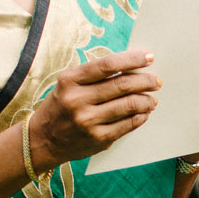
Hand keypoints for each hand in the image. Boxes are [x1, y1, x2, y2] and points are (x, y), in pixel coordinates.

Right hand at [27, 51, 160, 166]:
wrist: (42, 140)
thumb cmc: (61, 106)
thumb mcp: (69, 84)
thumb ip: (96, 76)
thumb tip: (133, 67)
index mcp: (70, 80)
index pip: (108, 65)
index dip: (132, 59)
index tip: (149, 57)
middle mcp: (77, 100)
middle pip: (122, 85)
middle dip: (146, 81)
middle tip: (156, 80)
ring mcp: (88, 121)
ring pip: (129, 105)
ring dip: (147, 100)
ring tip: (152, 99)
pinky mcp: (98, 139)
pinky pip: (128, 124)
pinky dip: (140, 116)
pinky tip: (143, 112)